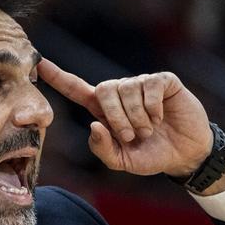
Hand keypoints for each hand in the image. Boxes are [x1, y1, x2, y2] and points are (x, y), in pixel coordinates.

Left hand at [39, 58, 211, 176]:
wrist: (185, 154)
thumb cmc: (152, 155)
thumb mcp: (123, 162)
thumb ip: (103, 150)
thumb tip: (94, 125)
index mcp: (105, 110)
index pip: (77, 89)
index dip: (59, 77)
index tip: (39, 63)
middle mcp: (121, 92)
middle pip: (104, 90)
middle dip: (116, 117)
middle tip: (132, 136)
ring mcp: (142, 84)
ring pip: (127, 90)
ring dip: (138, 117)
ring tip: (149, 130)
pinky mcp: (163, 81)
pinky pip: (149, 87)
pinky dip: (153, 108)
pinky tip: (161, 117)